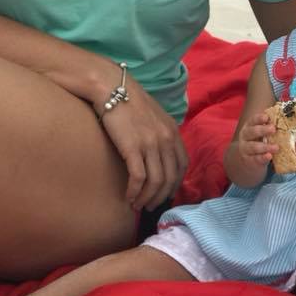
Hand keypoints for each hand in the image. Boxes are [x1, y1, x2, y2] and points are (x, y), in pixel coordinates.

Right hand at [98, 73, 188, 211]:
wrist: (112, 88)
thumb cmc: (130, 100)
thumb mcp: (155, 115)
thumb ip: (162, 133)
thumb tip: (160, 153)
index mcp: (173, 131)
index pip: (182, 165)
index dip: (175, 184)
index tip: (165, 193)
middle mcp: (166, 139)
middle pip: (170, 178)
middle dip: (161, 197)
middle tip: (150, 207)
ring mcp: (150, 143)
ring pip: (155, 182)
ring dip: (147, 198)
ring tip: (138, 205)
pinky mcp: (133, 147)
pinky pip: (138, 178)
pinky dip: (134, 192)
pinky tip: (128, 197)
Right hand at [238, 112, 278, 165]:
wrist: (249, 160)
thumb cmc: (260, 142)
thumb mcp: (262, 133)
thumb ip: (270, 126)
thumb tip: (286, 117)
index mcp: (249, 127)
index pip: (253, 120)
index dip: (259, 118)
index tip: (267, 117)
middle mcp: (245, 137)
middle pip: (252, 132)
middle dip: (262, 130)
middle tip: (273, 129)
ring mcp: (245, 149)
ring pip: (253, 146)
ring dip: (265, 146)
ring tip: (276, 147)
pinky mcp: (248, 160)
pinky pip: (255, 158)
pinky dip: (262, 157)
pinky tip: (269, 156)